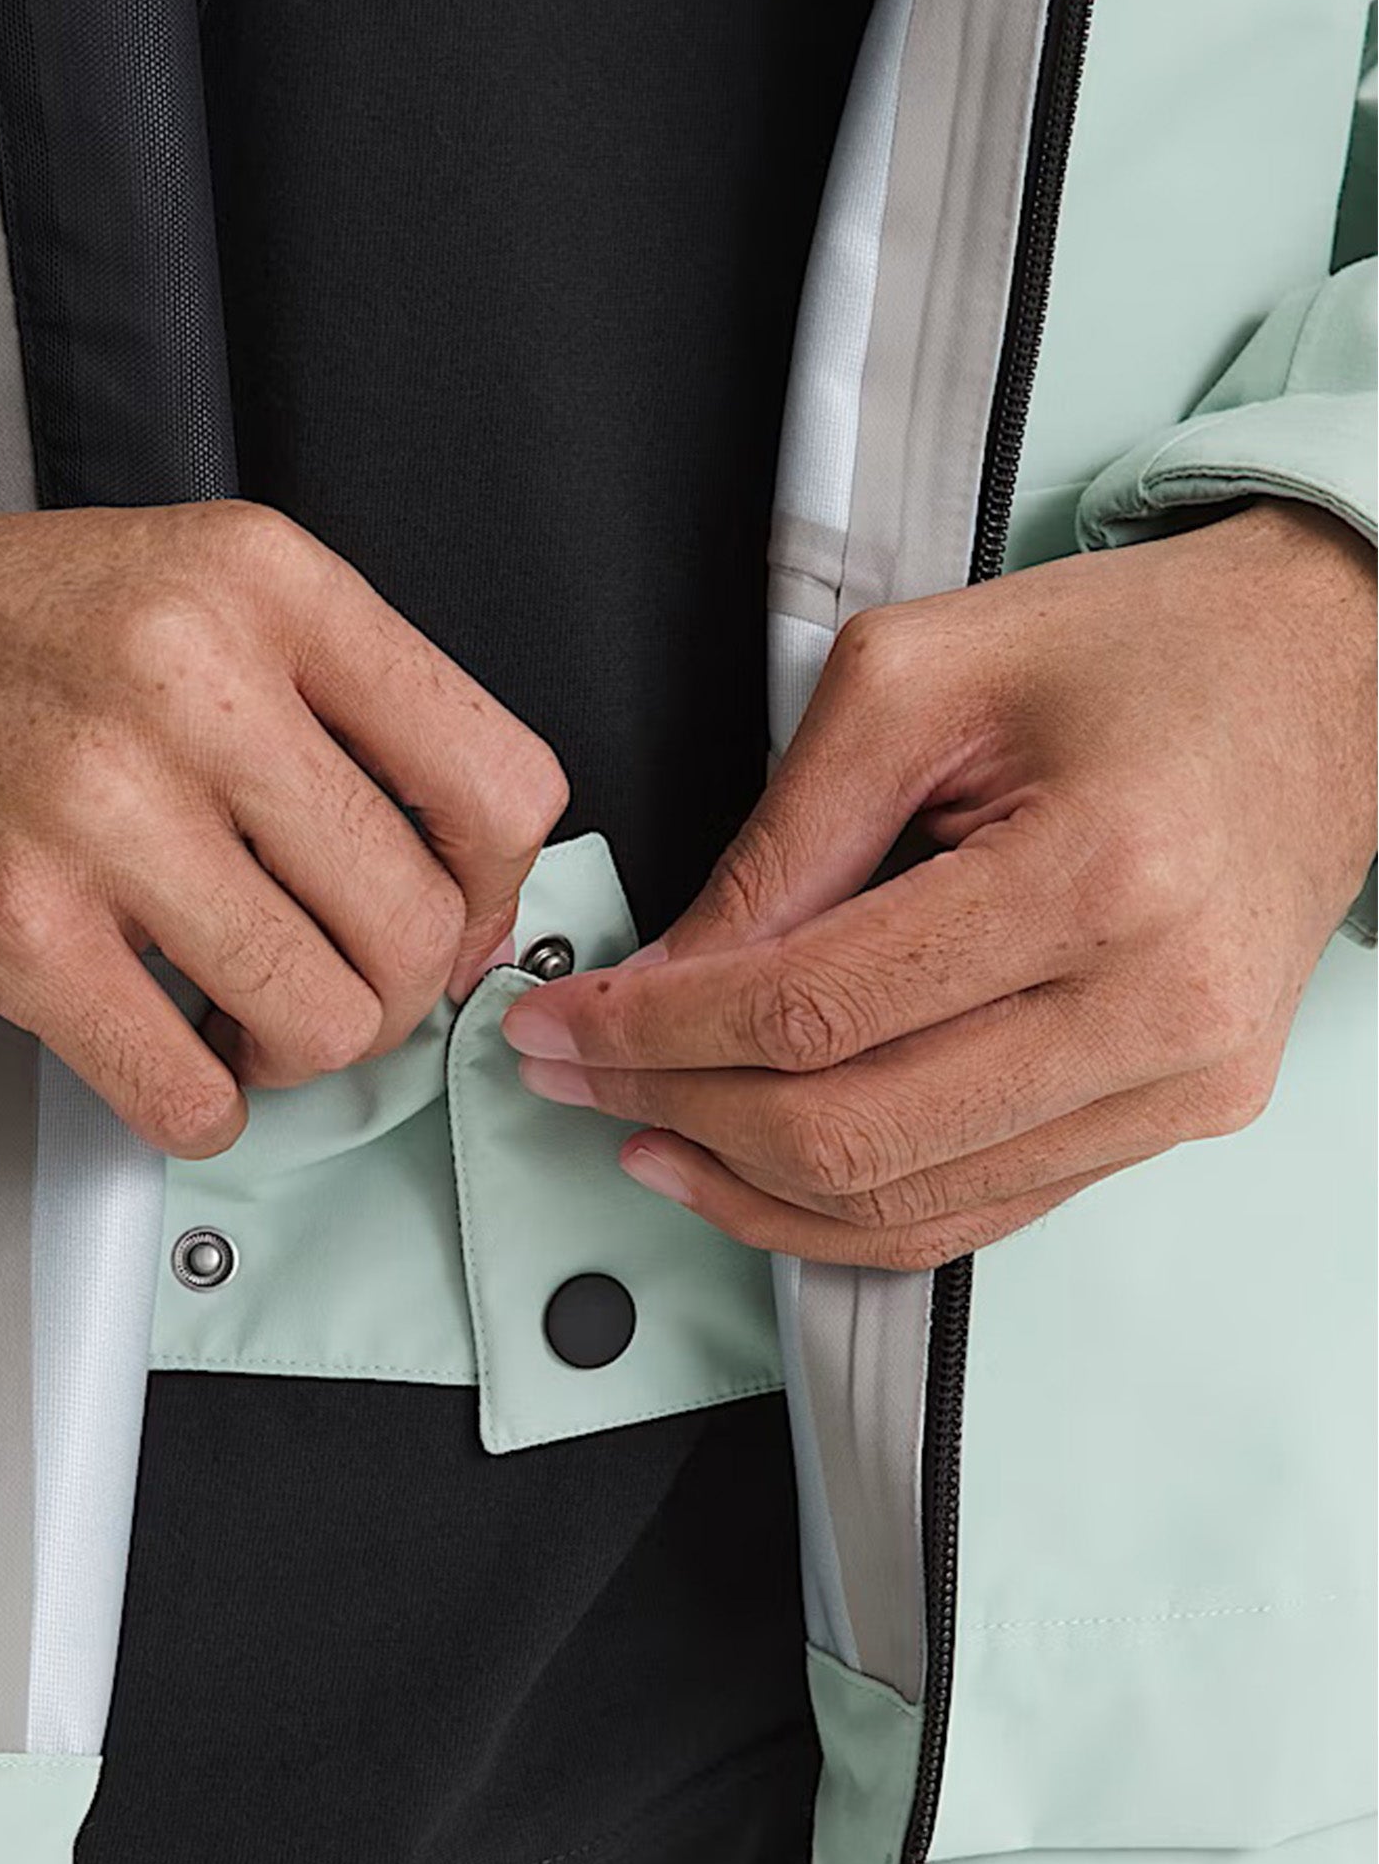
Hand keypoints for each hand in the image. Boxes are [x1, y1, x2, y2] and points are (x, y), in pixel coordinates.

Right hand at [0, 491, 565, 1155]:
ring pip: (324, 1018)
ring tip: (240, 1015)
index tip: (447, 919)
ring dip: (299, 1054)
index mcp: (266, 586)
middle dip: (392, 993)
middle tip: (332, 984)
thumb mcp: (189, 589)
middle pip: (417, 923)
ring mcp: (99, 811)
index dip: (493, 891)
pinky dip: (202, 1107)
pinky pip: (192, 1092)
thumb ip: (333, 712)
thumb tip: (460, 889)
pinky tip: (169, 1056)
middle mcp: (195, 685)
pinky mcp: (13, 928)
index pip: (500, 783)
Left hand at [501, 502, 1374, 1268]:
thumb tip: (668, 974)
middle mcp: (1154, 1005)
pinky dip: (849, 1208)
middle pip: (853, 1130)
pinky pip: (981, 1211)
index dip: (656, 1033)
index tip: (561, 1028)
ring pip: (909, 1206)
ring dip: (748, 1187)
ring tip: (646, 1132)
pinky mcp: (1180, 1117)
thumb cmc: (1141, 652)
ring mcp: (1179, 1083)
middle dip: (678, 1113)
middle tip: (577, 1080)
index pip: (815, 1007)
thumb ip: (782, 839)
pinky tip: (758, 1172)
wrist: (1330, 675)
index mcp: (1097, 872)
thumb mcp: (918, 679)